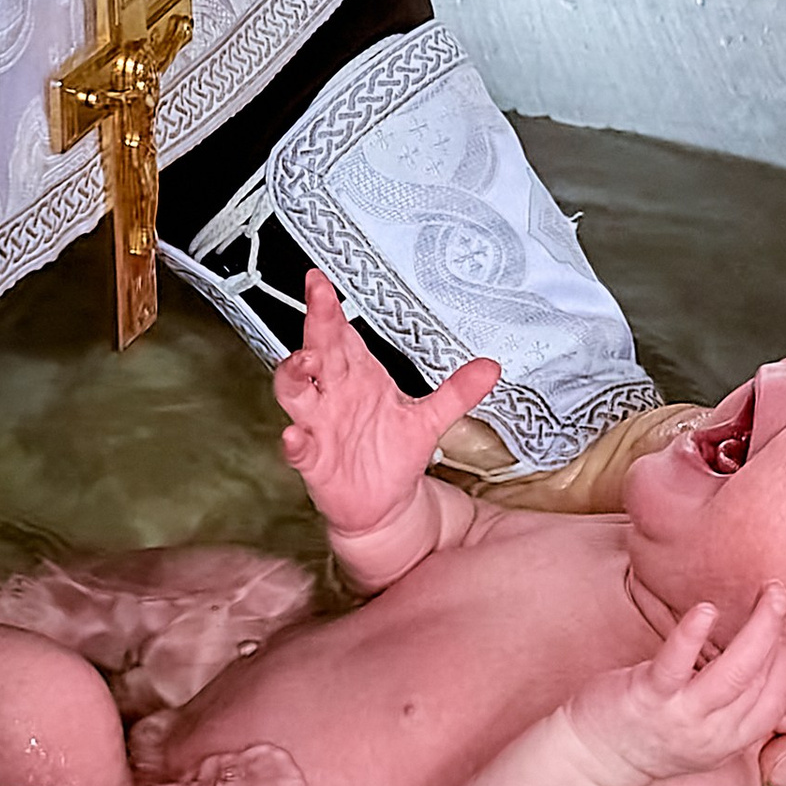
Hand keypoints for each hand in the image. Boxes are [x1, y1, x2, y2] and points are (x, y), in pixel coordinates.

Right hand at [275, 269, 497, 541]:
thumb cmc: (393, 452)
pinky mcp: (314, 461)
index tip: (321, 281)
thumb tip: (491, 367)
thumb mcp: (431, 419)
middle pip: (317, 350)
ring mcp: (320, 426)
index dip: (329, 306)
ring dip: (294, 375)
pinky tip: (296, 436)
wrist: (383, 505)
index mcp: (358, 376)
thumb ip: (458, 392)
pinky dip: (294, 442)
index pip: (340, 333)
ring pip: (295, 393)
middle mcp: (334, 395)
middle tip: (319, 297)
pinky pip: (298, 448)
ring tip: (304, 359)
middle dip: (316, 323)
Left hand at [564, 587, 785, 785]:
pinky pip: (676, 665)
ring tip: (769, 593)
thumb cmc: (650, 732)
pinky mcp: (647, 697)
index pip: (774, 703)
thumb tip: (762, 658)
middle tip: (782, 595)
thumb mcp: (702, 732)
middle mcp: (711, 734)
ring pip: (734, 673)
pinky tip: (705, 610)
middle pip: (759, 681)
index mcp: (728, 741)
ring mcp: (680, 716)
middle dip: (776, 634)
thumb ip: (731, 705)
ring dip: (758, 630)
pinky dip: (692, 636)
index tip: (785, 631)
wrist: (594, 760)